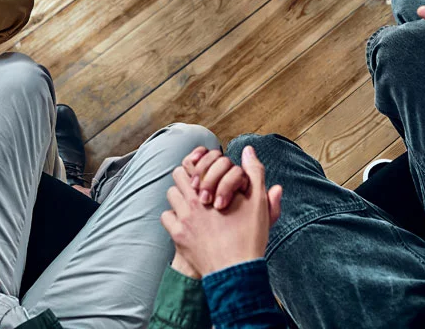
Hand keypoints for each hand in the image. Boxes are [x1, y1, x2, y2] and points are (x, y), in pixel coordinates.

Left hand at [161, 145, 283, 276]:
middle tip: (197, 186)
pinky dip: (172, 217)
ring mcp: (183, 218)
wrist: (236, 272)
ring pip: (171, 194)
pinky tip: (184, 221)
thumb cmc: (249, 238)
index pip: (194, 163)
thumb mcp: (259, 203)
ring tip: (191, 203)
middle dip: (188, 178)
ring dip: (179, 196)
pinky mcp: (177, 236)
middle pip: (179, 174)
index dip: (199, 164)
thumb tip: (249, 151)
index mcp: (212, 189)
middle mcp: (194, 201)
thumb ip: (255, 173)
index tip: (204, 172)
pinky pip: (166, 217)